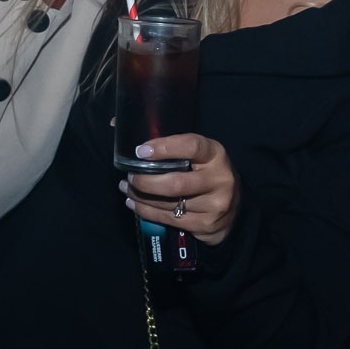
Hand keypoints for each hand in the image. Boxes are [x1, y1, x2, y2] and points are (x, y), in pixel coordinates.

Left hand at [122, 134, 241, 245]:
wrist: (234, 210)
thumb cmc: (207, 174)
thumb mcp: (199, 156)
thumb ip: (169, 144)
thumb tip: (115, 123)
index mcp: (216, 155)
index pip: (192, 146)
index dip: (165, 148)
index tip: (141, 151)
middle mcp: (219, 179)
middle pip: (176, 183)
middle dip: (145, 181)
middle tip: (130, 177)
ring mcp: (214, 205)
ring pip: (169, 204)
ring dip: (141, 197)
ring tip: (127, 188)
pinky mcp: (205, 225)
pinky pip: (168, 219)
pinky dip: (146, 211)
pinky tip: (134, 203)